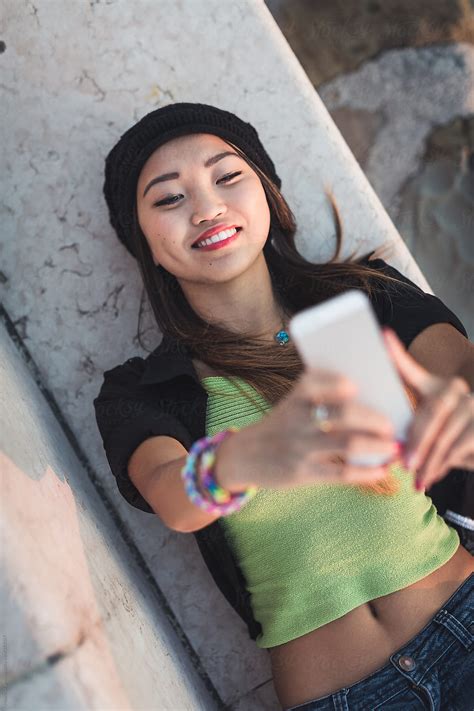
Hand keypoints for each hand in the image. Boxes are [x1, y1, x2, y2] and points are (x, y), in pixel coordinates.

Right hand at [220, 366, 399, 491]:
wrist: (244, 456)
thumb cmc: (280, 425)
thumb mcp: (291, 405)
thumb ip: (322, 398)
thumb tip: (372, 400)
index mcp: (295, 396)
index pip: (318, 382)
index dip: (339, 384)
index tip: (358, 386)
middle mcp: (297, 419)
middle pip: (343, 414)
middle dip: (374, 419)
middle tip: (391, 425)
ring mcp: (300, 447)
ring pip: (347, 445)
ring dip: (377, 446)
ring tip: (394, 448)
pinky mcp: (302, 473)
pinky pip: (341, 474)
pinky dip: (366, 473)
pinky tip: (381, 471)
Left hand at [382, 328, 473, 490]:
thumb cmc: (446, 438)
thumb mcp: (427, 430)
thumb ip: (409, 430)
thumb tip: (383, 444)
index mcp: (434, 386)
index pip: (412, 368)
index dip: (397, 352)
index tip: (383, 335)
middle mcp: (454, 389)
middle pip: (431, 412)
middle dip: (416, 441)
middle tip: (404, 463)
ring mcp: (471, 404)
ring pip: (445, 435)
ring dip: (428, 460)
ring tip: (416, 478)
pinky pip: (458, 448)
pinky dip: (442, 466)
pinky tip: (431, 477)